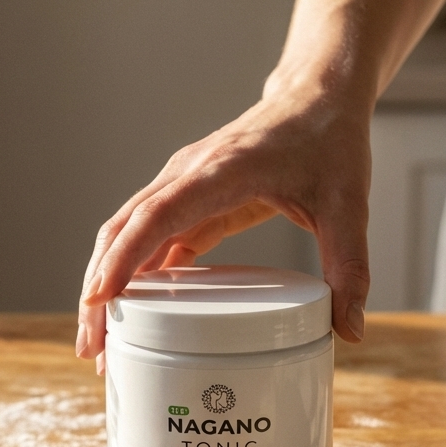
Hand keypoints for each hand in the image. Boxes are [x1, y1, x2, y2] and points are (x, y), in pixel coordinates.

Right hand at [75, 85, 371, 371]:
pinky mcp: (189, 198)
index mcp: (221, 172)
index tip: (101, 299)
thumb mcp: (347, 205)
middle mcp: (188, 175)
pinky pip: (149, 237)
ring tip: (101, 342)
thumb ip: (349, 267)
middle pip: (123, 232)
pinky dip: (134, 274)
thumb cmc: (329, 141)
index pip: (156, 217)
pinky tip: (133, 313)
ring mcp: (182, 185)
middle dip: (101, 290)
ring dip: (108, 284)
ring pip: (126, 234)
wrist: (317, 96)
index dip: (125, 259)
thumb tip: (350, 331)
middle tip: (95, 349)